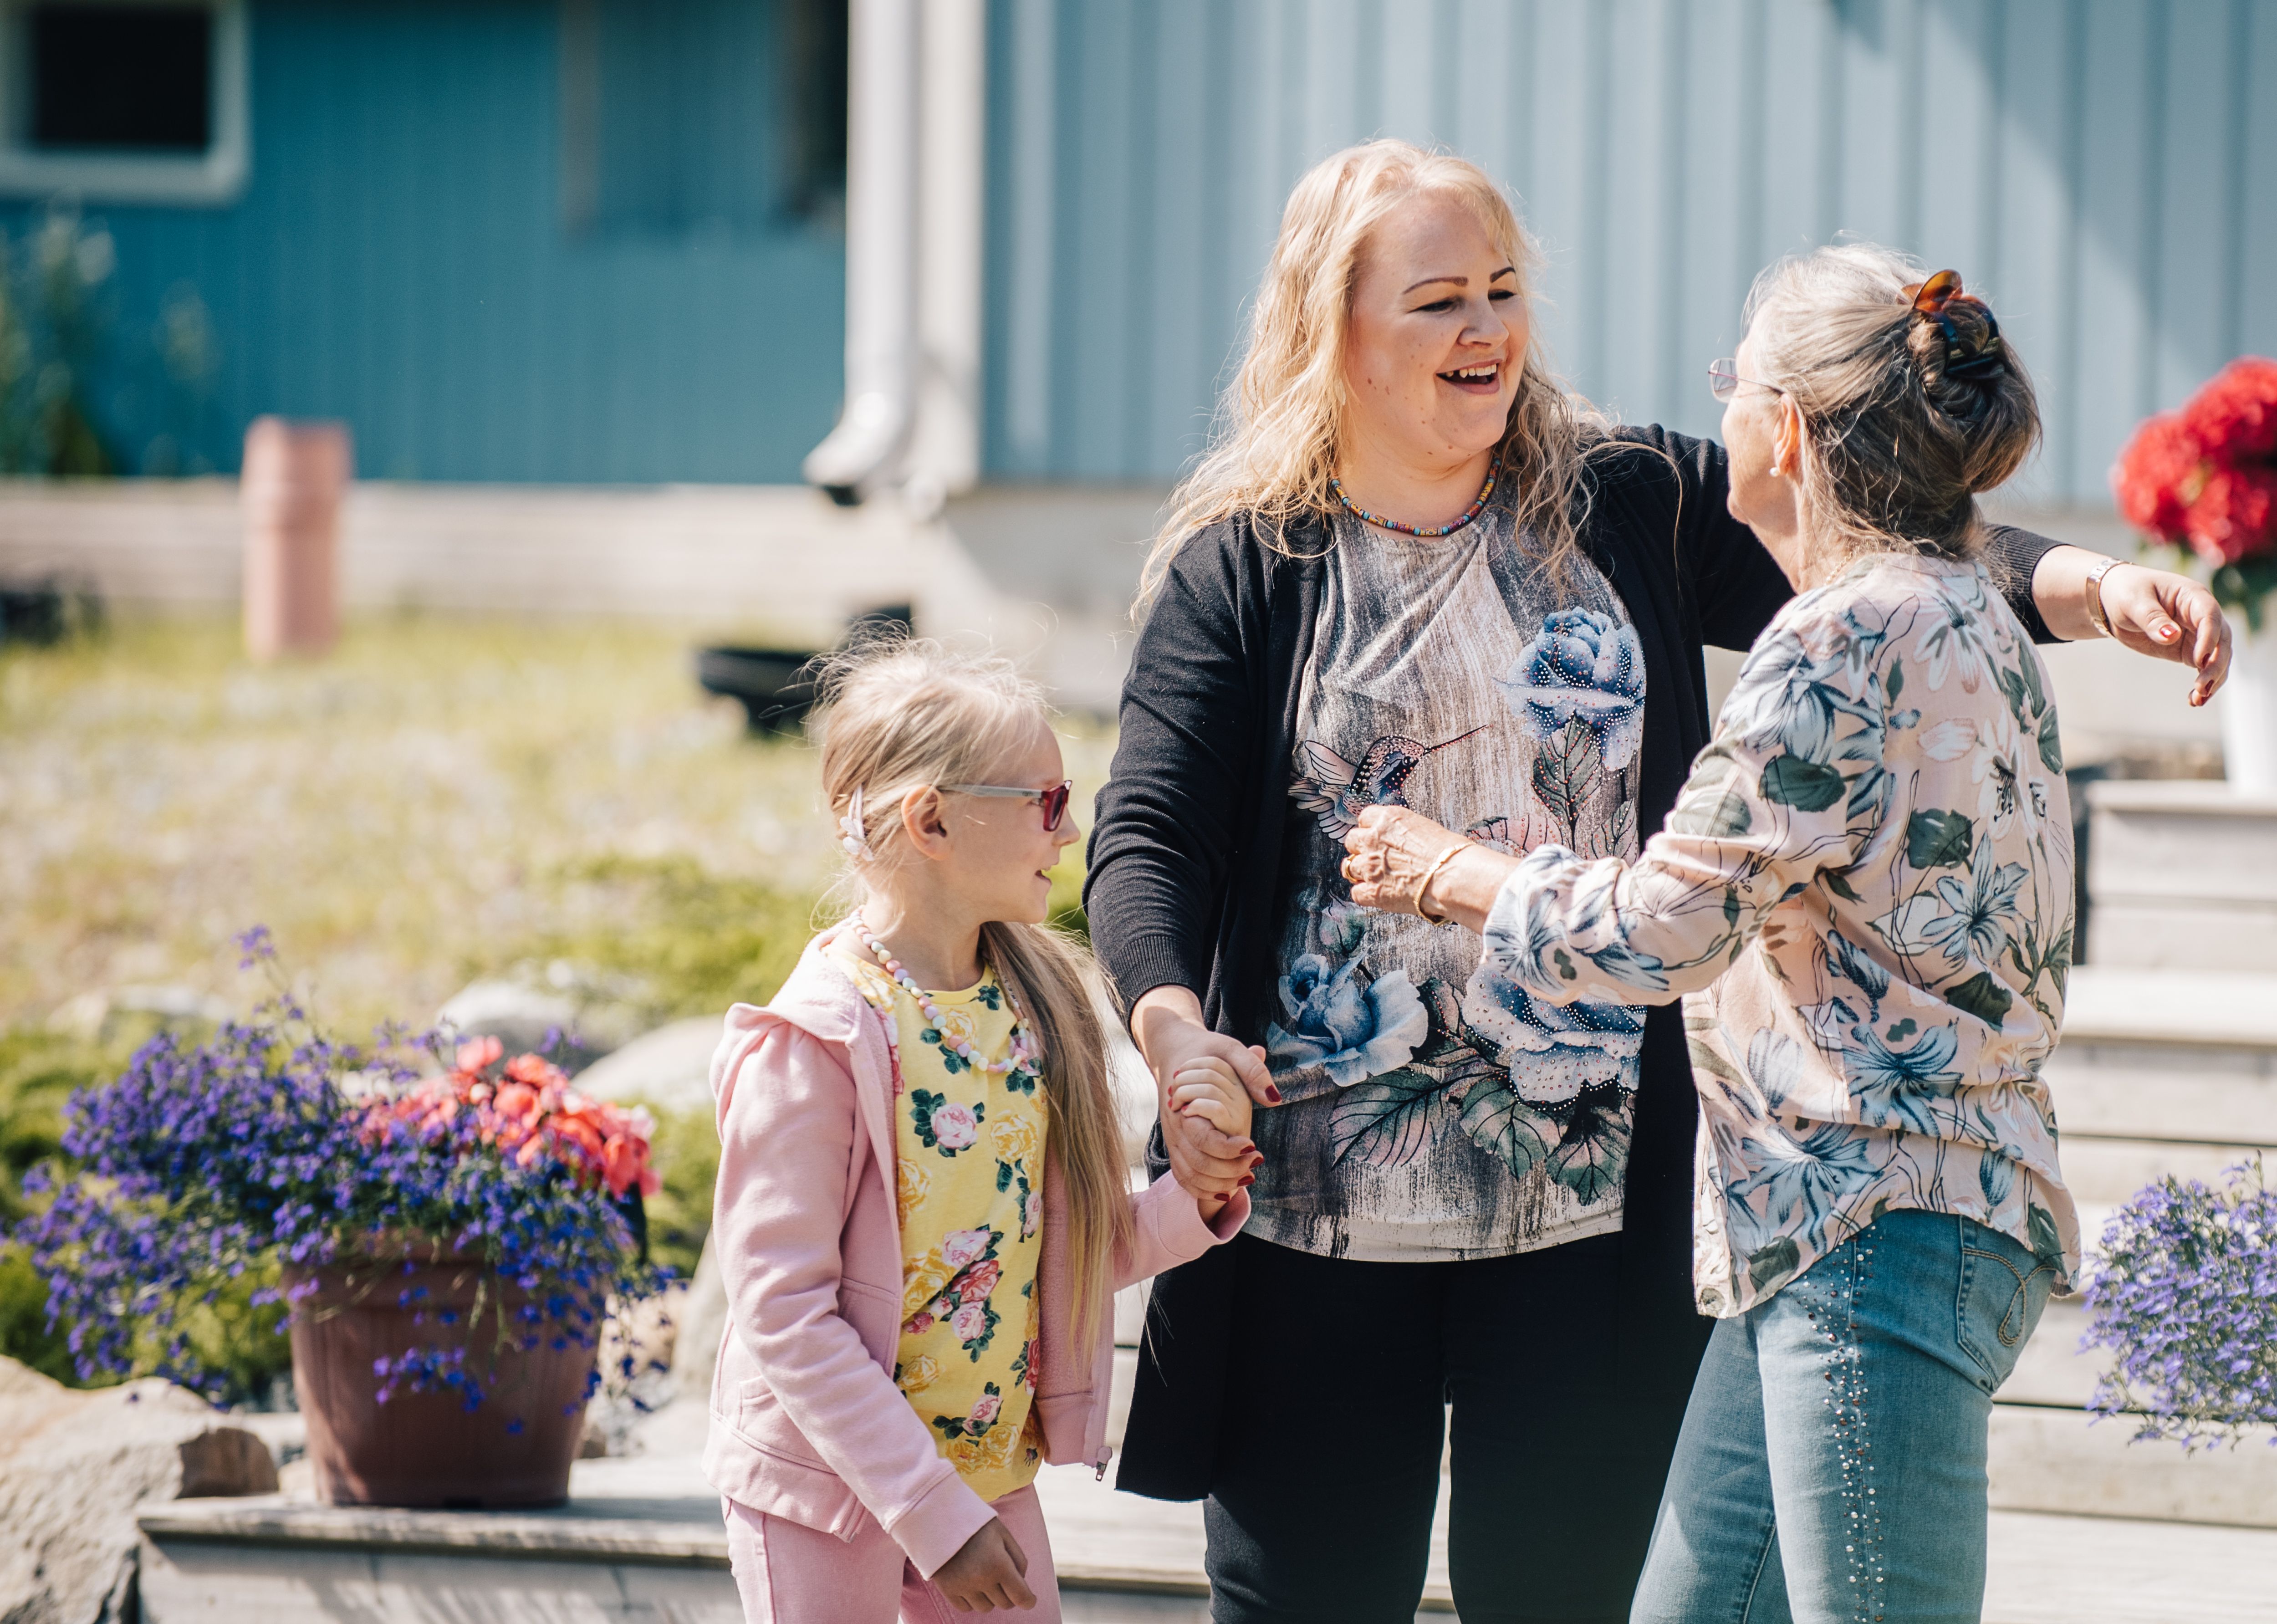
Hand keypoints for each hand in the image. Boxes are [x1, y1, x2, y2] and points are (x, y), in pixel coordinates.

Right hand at [933, 1518, 1035, 1611]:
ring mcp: (963, 1587)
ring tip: (984, 1577)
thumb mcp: (1004, 1535)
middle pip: (1005, 1604)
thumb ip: (1018, 1559)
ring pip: (986, 1608)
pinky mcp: (948, 1590)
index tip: (1030, 1599)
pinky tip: (970, 1583)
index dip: (1029, 1600)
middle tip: (1003, 1578)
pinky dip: (971, 1599)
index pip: (1020, 1597)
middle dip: (1009, 1593)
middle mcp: (982, 1579)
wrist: (941, 1517)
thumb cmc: (977, 1524)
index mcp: (999, 1564)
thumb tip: (1022, 1583)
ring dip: (990, 1597)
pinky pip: (966, 1608)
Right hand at [1130, 986, 1272, 1200]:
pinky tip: (1227, 1191)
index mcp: (1184, 1105)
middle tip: (1257, 1162)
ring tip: (1248, 1177)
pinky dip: (1203, 1190)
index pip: (1204, 1139)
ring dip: (1219, 1184)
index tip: (1253, 1145)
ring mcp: (1173, 1140)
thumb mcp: (1229, 1049)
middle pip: (1198, 1164)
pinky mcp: (1176, 1147)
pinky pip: (1184, 1178)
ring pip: (1190, 1176)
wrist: (1174, 1051)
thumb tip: (1274, 1098)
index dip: (1229, 1149)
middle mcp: (1175, 1127)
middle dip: (1230, 1171)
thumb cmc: (1206, 1050)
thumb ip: (1251, 1070)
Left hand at [1170, 1059, 1254, 1142]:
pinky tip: (1185, 1113)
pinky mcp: (1232, 1128)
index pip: (1215, 1063)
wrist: (1190, 1111)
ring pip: (1209, 1090)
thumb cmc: (1196, 1086)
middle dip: (1183, 1081)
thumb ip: (1242, 1061)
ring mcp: (1239, 1112)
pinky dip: (1196, 1107)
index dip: (1192, 1065)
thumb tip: (1261, 1051)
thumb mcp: (1220, 1066)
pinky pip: (1215, 1108)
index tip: (1178, 1073)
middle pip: (1210, 1075)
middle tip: (1172, 1093)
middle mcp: (1242, 1095)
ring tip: (1176, 1104)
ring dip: (1184, 1094)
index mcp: (1240, 1079)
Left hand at [1343, 807, 1521, 934]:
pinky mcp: (1372, 891)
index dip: (1371, 829)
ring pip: (1348, 867)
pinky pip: (1356, 893)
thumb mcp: (1425, 829)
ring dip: (1360, 872)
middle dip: (1361, 849)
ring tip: (1377, 877)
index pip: (1365, 818)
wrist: (1453, 877)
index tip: (1378, 837)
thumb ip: (1403, 832)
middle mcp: (1373, 839)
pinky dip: (1366, 895)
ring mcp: (1369, 866)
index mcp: (1388, 819)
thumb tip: (1401, 842)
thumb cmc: (1450, 853)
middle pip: (1351, 840)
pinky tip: (1379, 895)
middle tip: (1376, 858)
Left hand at [2098, 562, 2232, 707]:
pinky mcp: (2189, 651)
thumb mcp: (2134, 602)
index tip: (2198, 660)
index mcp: (2192, 596)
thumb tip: (2171, 636)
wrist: (2114, 602)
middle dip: (2215, 665)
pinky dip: (2202, 684)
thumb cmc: (2126, 593)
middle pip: (2221, 641)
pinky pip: (2203, 668)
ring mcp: (2198, 635)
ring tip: (2198, 700)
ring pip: (2217, 658)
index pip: (2209, 617)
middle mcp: (2201, 616)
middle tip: (2202, 687)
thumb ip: (2152, 618)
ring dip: (2212, 679)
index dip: (2208, 639)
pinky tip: (2194, 701)